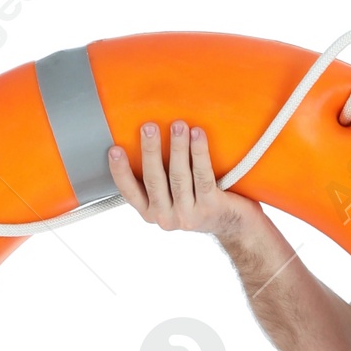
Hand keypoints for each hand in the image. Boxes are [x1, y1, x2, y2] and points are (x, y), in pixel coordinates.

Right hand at [107, 119, 262, 243]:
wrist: (236, 226)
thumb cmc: (200, 202)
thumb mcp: (173, 197)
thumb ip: (160, 179)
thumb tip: (147, 137)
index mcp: (151, 212)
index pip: (129, 192)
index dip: (120, 171)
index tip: (114, 149)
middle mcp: (166, 217)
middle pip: (154, 179)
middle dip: (150, 150)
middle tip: (148, 126)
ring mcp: (188, 215)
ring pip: (178, 176)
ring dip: (177, 147)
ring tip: (178, 125)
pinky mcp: (210, 207)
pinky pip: (202, 175)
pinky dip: (199, 152)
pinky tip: (198, 134)